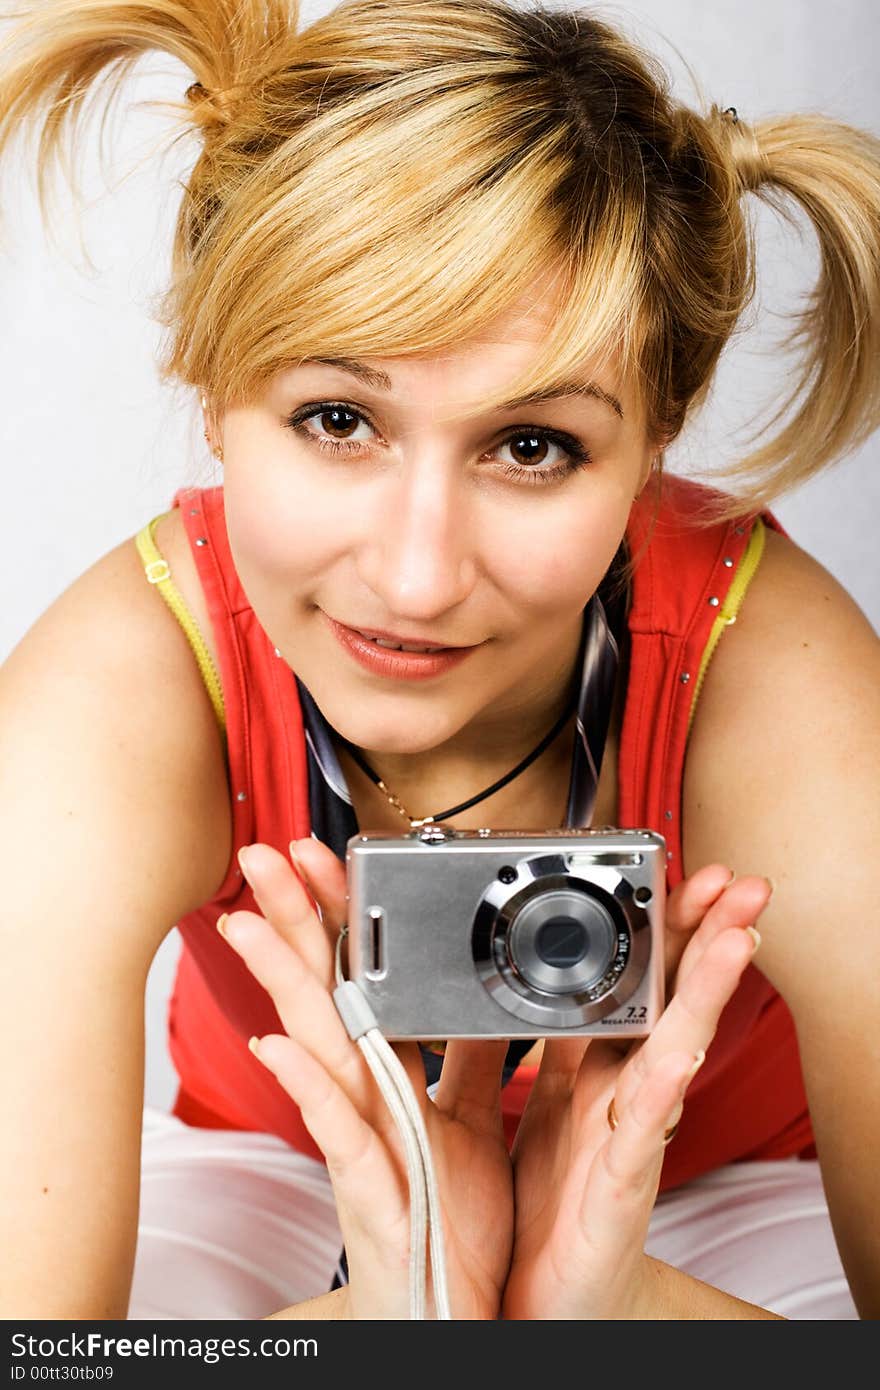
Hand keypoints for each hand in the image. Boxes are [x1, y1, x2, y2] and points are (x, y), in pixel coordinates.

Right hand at [218, 838, 513, 1319]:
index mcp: (393, 1079)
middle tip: (263, 857)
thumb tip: (480, 993)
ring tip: (249, 925)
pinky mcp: (371, 1195)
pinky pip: (337, 1136)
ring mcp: (360, 1144)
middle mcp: (364, 1103)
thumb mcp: (471, 1120)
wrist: (458, 1313)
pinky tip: (277, 1049)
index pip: (359, 980)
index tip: (324, 856)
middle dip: (294, 922)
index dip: (340, 916)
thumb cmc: (451, 1222)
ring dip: (282, 985)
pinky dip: (307, 1092)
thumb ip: (473, 1056)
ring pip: (316, 1049)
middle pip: (323, 996)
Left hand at [501, 869, 771, 1319]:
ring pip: (672, 1053)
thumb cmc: (547, 1205)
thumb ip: (535, 1047)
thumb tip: (519, 984)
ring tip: (737, 937)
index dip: (661, 931)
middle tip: (740, 882)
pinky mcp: (618, 1190)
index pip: (636, 985)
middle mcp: (622, 1097)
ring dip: (705, 994)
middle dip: (705, 939)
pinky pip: (642, 1135)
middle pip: (670, 1005)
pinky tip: (682, 1054)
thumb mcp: (535, 1108)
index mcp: (597, 1072)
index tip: (681, 875)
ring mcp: (628, 1140)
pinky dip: (663, 1091)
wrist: (538, 1302)